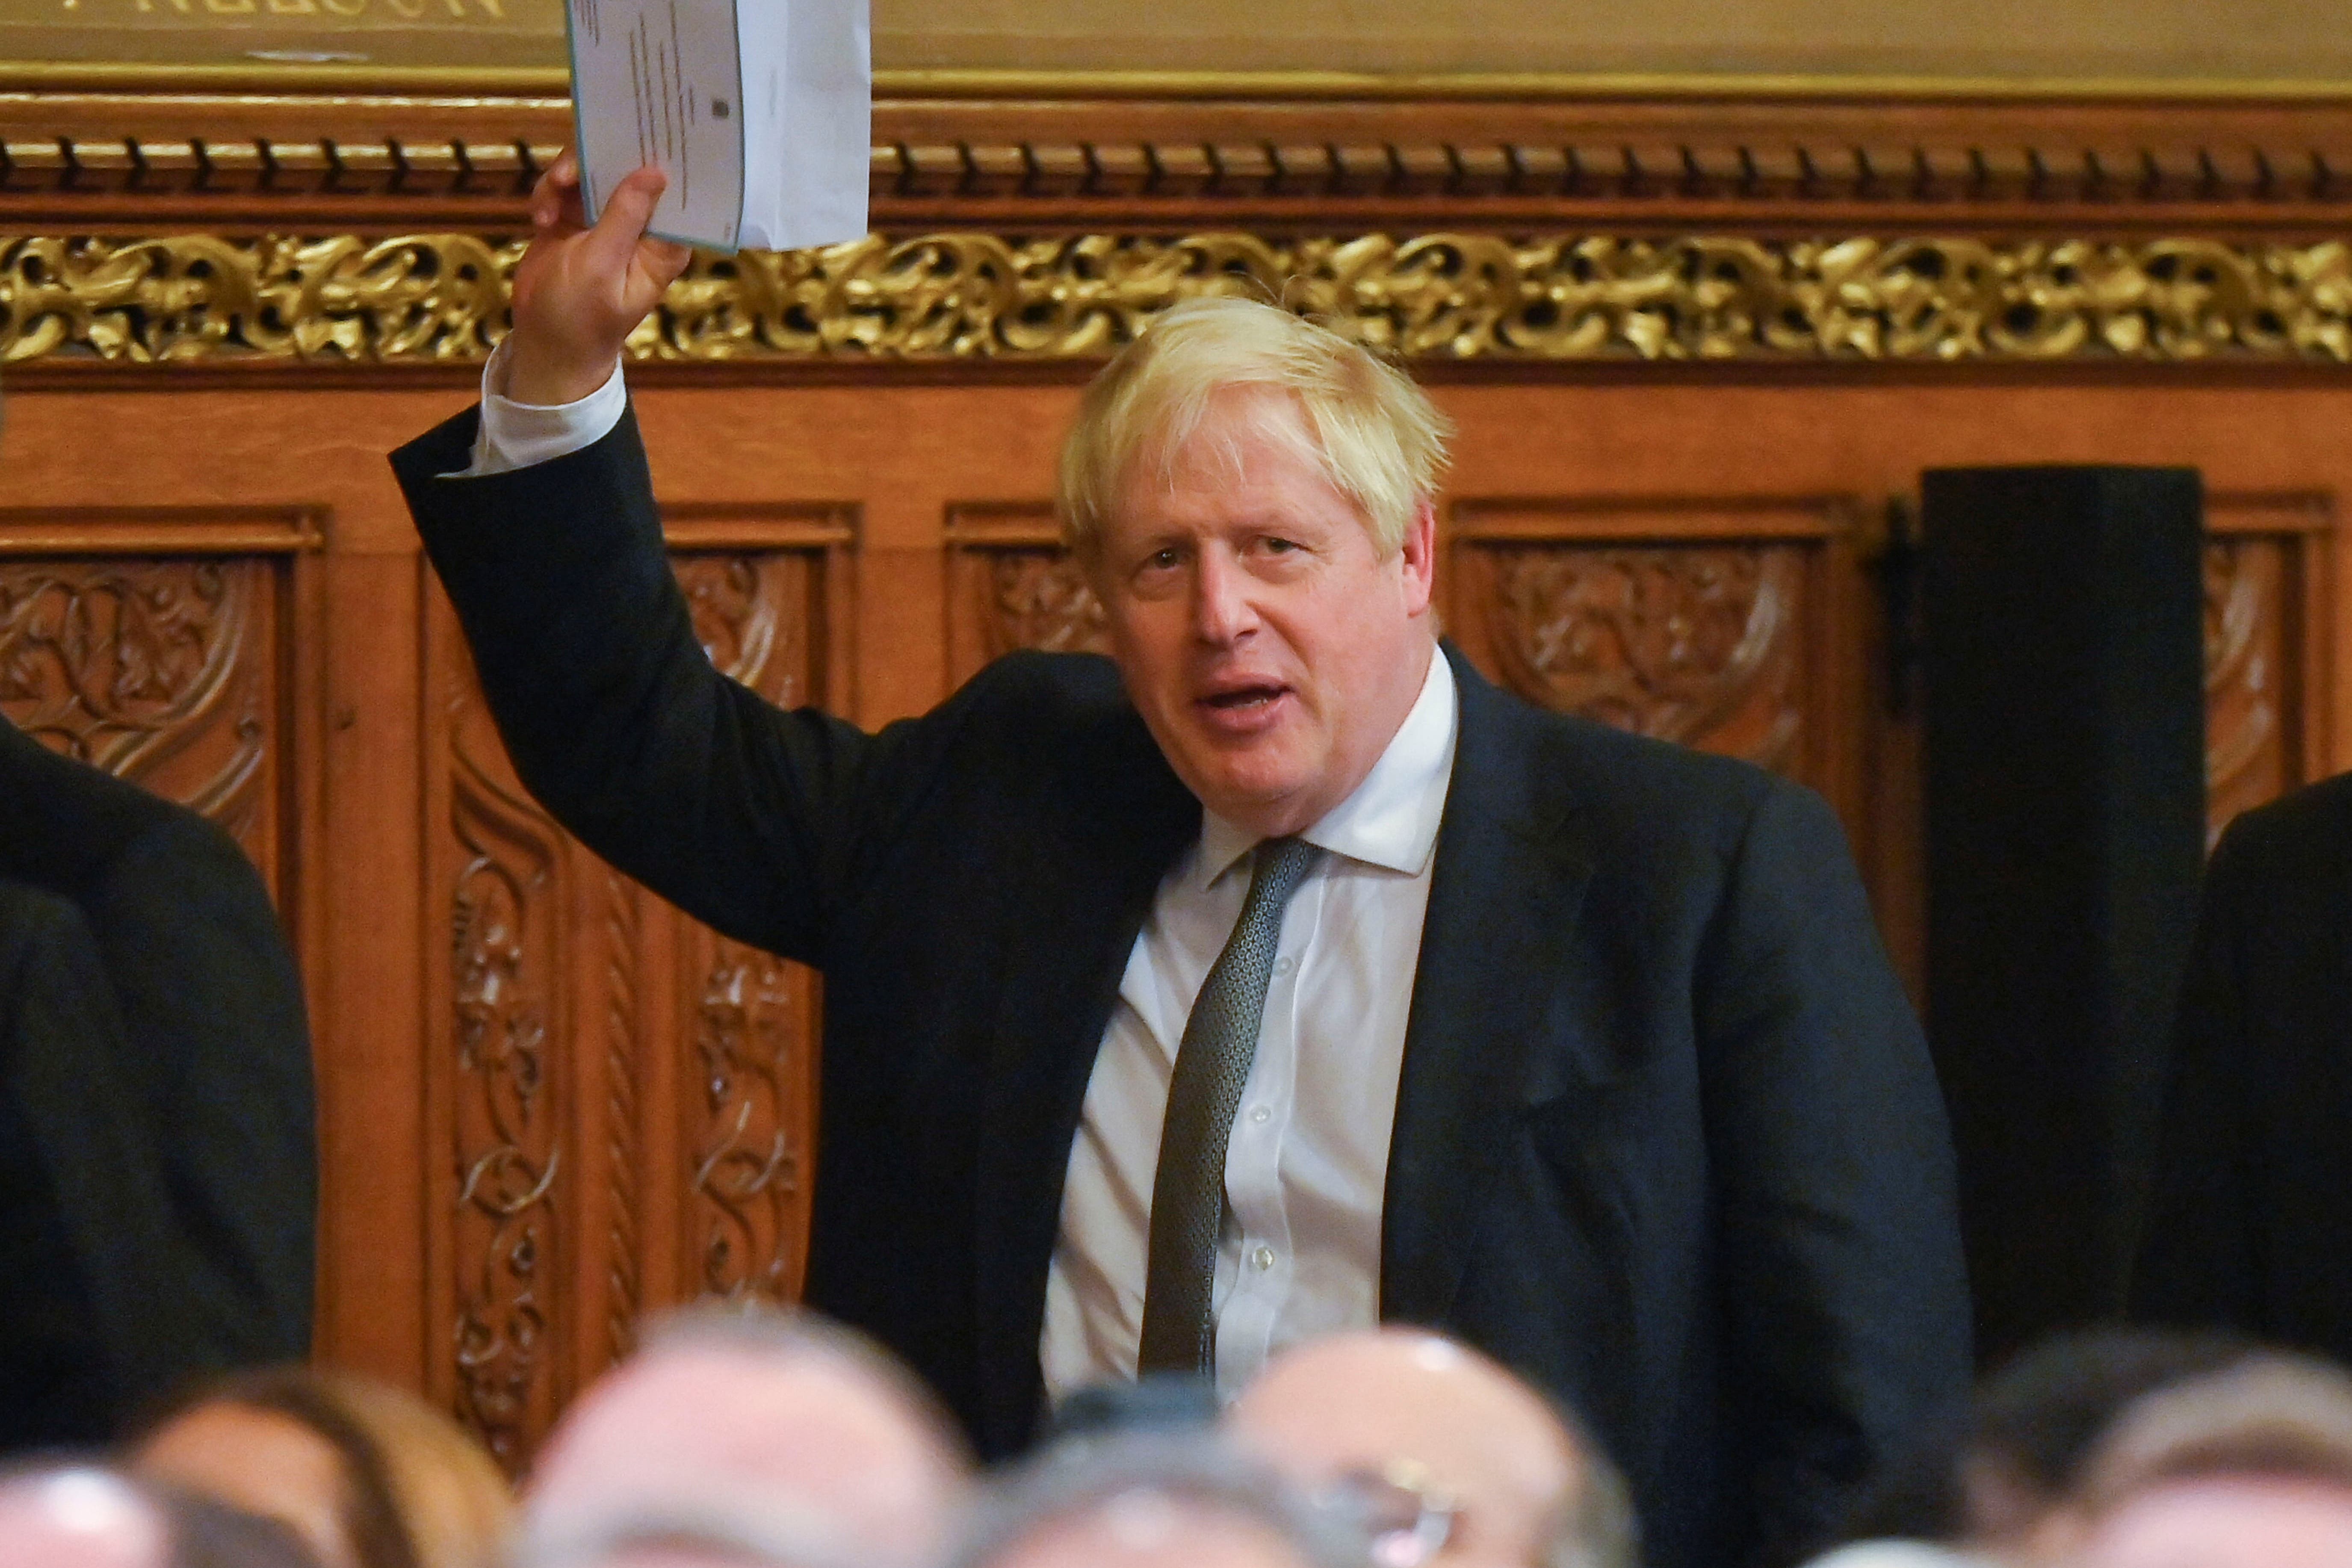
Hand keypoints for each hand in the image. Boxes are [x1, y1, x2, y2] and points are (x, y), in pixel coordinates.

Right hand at [505, 154, 692, 406]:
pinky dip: (549, 194)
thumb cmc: (581, 317)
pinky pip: (565, 186)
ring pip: (592, 170)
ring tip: (548, 205)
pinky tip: (539, 218)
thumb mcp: (602, 266)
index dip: (662, 158)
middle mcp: (641, 226)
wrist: (545, 342)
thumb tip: (655, 172)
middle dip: (598, 160)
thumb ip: (624, 217)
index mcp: (664, 243)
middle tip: (568, 171)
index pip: (676, 191)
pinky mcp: (576, 217)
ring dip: (565, 179)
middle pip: (630, 169)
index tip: (643, 130)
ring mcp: (608, 219)